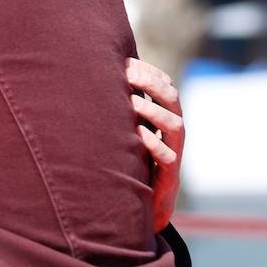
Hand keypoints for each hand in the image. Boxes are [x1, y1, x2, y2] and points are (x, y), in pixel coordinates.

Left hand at [126, 57, 184, 231]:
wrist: (140, 204)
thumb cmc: (129, 159)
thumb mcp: (124, 129)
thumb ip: (117, 107)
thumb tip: (91, 75)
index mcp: (163, 116)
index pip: (165, 86)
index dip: (149, 72)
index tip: (126, 62)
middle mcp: (172, 132)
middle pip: (173, 100)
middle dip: (152, 84)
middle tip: (128, 75)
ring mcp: (174, 152)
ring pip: (175, 126)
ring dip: (154, 111)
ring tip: (132, 102)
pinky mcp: (169, 176)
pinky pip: (168, 158)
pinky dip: (154, 144)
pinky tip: (139, 135)